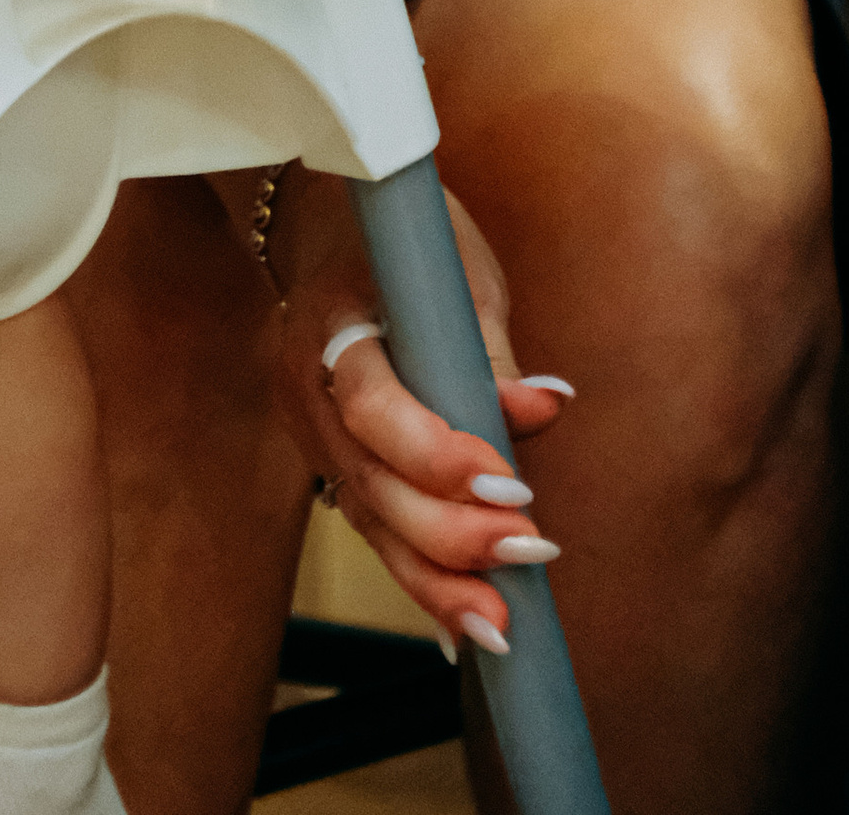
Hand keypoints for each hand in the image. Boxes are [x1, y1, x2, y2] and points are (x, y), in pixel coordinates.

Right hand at [270, 169, 573, 646]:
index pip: (371, 405)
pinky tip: (462, 626)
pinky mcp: (332, 463)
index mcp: (328, 325)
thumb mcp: (456, 275)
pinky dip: (420, 576)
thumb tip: (542, 410)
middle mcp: (305, 388)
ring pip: (369, 520)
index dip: (437, 454)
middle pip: (369, 480)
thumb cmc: (405, 244)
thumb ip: (491, 353)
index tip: (511, 485)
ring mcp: (311, 433)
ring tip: (502, 625)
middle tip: (528, 552)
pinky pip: (375, 528)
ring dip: (437, 577)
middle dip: (449, 532)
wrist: (329, 222)